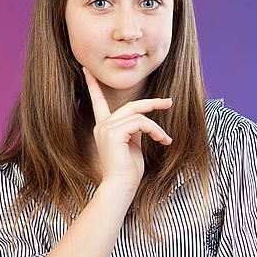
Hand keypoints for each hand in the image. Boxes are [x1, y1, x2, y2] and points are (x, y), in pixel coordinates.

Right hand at [82, 67, 172, 195]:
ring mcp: (106, 128)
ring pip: (138, 115)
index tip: (87, 69)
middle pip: (130, 105)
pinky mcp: (114, 133)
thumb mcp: (132, 145)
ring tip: (165, 139)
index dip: (93, 84)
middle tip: (169, 102)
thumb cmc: (128, 172)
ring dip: (156, 127)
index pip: (98, 101)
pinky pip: (140, 123)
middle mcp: (102, 125)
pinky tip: (162, 140)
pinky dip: (154, 130)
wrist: (121, 187)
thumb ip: (134, 130)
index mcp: (104, 127)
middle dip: (151, 103)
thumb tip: (144, 120)